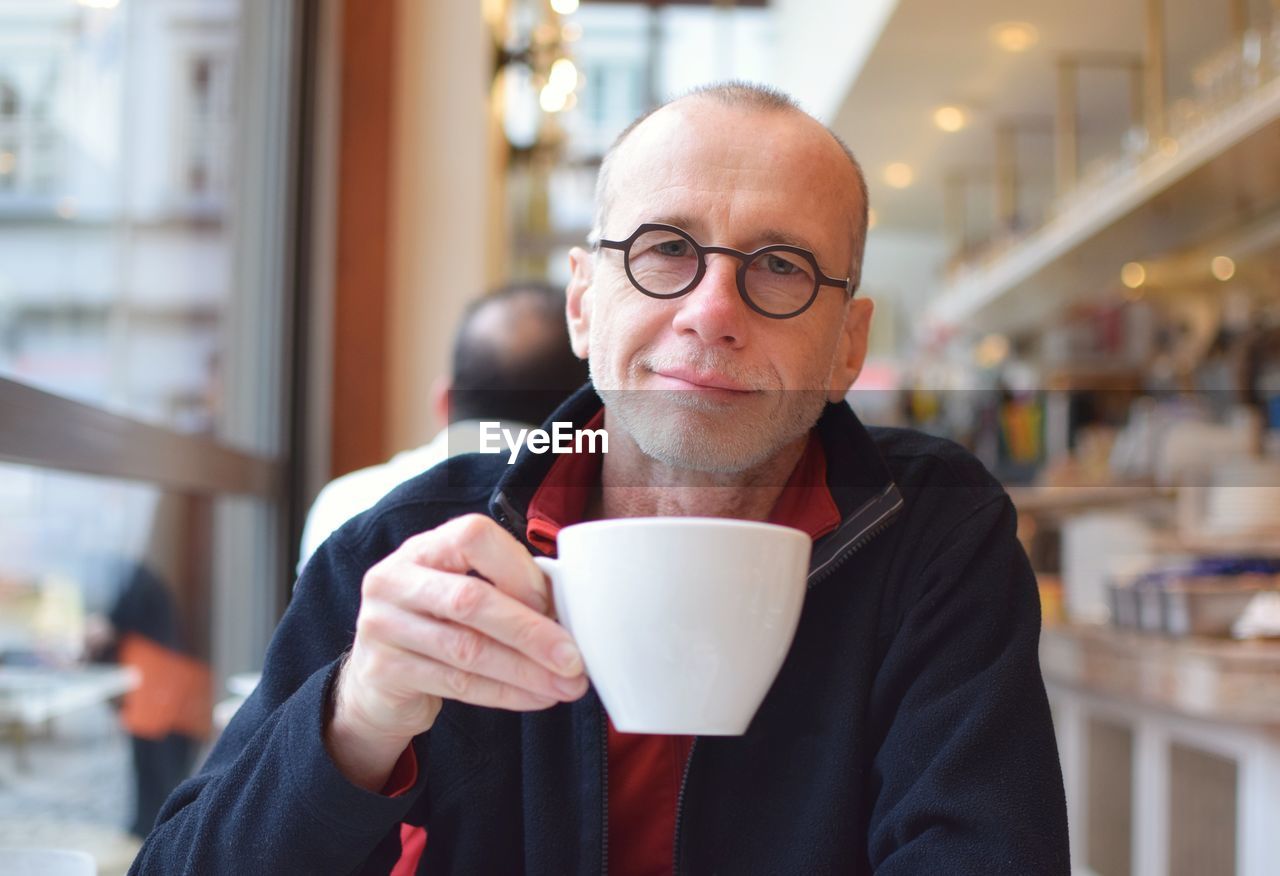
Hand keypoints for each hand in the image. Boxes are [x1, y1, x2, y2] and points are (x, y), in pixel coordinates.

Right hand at [326, 514, 587, 788]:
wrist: (380, 681)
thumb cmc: (440, 625)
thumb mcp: (464, 593)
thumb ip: (507, 589)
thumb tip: (570, 614)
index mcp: (423, 548)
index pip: (474, 538)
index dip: (519, 570)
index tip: (553, 604)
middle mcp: (394, 579)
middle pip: (470, 600)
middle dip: (531, 632)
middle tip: (574, 659)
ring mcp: (382, 625)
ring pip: (467, 650)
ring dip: (526, 670)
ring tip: (566, 685)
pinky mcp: (385, 671)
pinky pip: (458, 684)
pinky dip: (506, 693)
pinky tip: (538, 696)